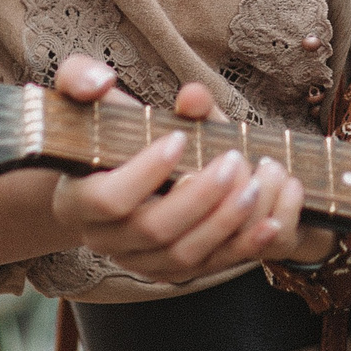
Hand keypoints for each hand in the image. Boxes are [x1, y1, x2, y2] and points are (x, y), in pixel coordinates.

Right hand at [46, 55, 334, 279]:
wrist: (110, 178)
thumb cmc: (102, 131)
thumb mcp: (86, 97)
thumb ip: (82, 78)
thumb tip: (101, 80)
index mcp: (78, 200)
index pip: (108, 199)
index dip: (146, 172)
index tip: (180, 138)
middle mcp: (106, 240)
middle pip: (155, 230)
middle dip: (200, 195)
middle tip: (233, 159)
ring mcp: (140, 261)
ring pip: (185, 255)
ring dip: (227, 220)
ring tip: (257, 182)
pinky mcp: (173, 271)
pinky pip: (210, 267)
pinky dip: (244, 246)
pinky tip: (272, 221)